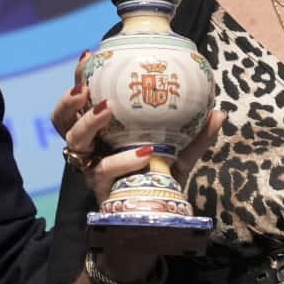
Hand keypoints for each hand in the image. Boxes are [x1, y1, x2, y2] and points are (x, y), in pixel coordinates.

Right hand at [59, 92, 222, 280]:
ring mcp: (90, 170)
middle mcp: (90, 151)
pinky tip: (142, 153)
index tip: (90, 56)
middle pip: (63, 121)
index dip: (80, 79)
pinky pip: (104, 172)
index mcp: (102, 134)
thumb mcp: (179, 157)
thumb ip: (196, 136)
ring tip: (106, 108)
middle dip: (69, 100)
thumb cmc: (159, 184)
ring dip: (88, 122)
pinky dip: (123, 160)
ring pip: (74, 143)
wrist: (151, 227)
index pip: (82, 103)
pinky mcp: (99, 191)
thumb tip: (220, 111)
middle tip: (85, 86)